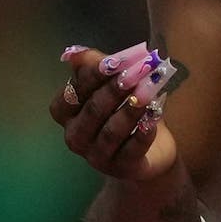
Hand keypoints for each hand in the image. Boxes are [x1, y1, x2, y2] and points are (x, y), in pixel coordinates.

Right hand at [50, 42, 178, 180]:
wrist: (151, 149)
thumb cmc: (123, 108)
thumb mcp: (111, 82)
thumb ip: (93, 65)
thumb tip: (73, 53)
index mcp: (66, 114)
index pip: (73, 93)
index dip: (93, 76)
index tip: (115, 61)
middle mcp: (76, 137)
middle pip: (93, 111)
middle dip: (115, 89)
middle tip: (137, 71)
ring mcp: (97, 156)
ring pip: (112, 131)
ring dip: (131, 109)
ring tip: (149, 90)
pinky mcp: (122, 168)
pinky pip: (132, 150)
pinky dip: (143, 132)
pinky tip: (155, 116)